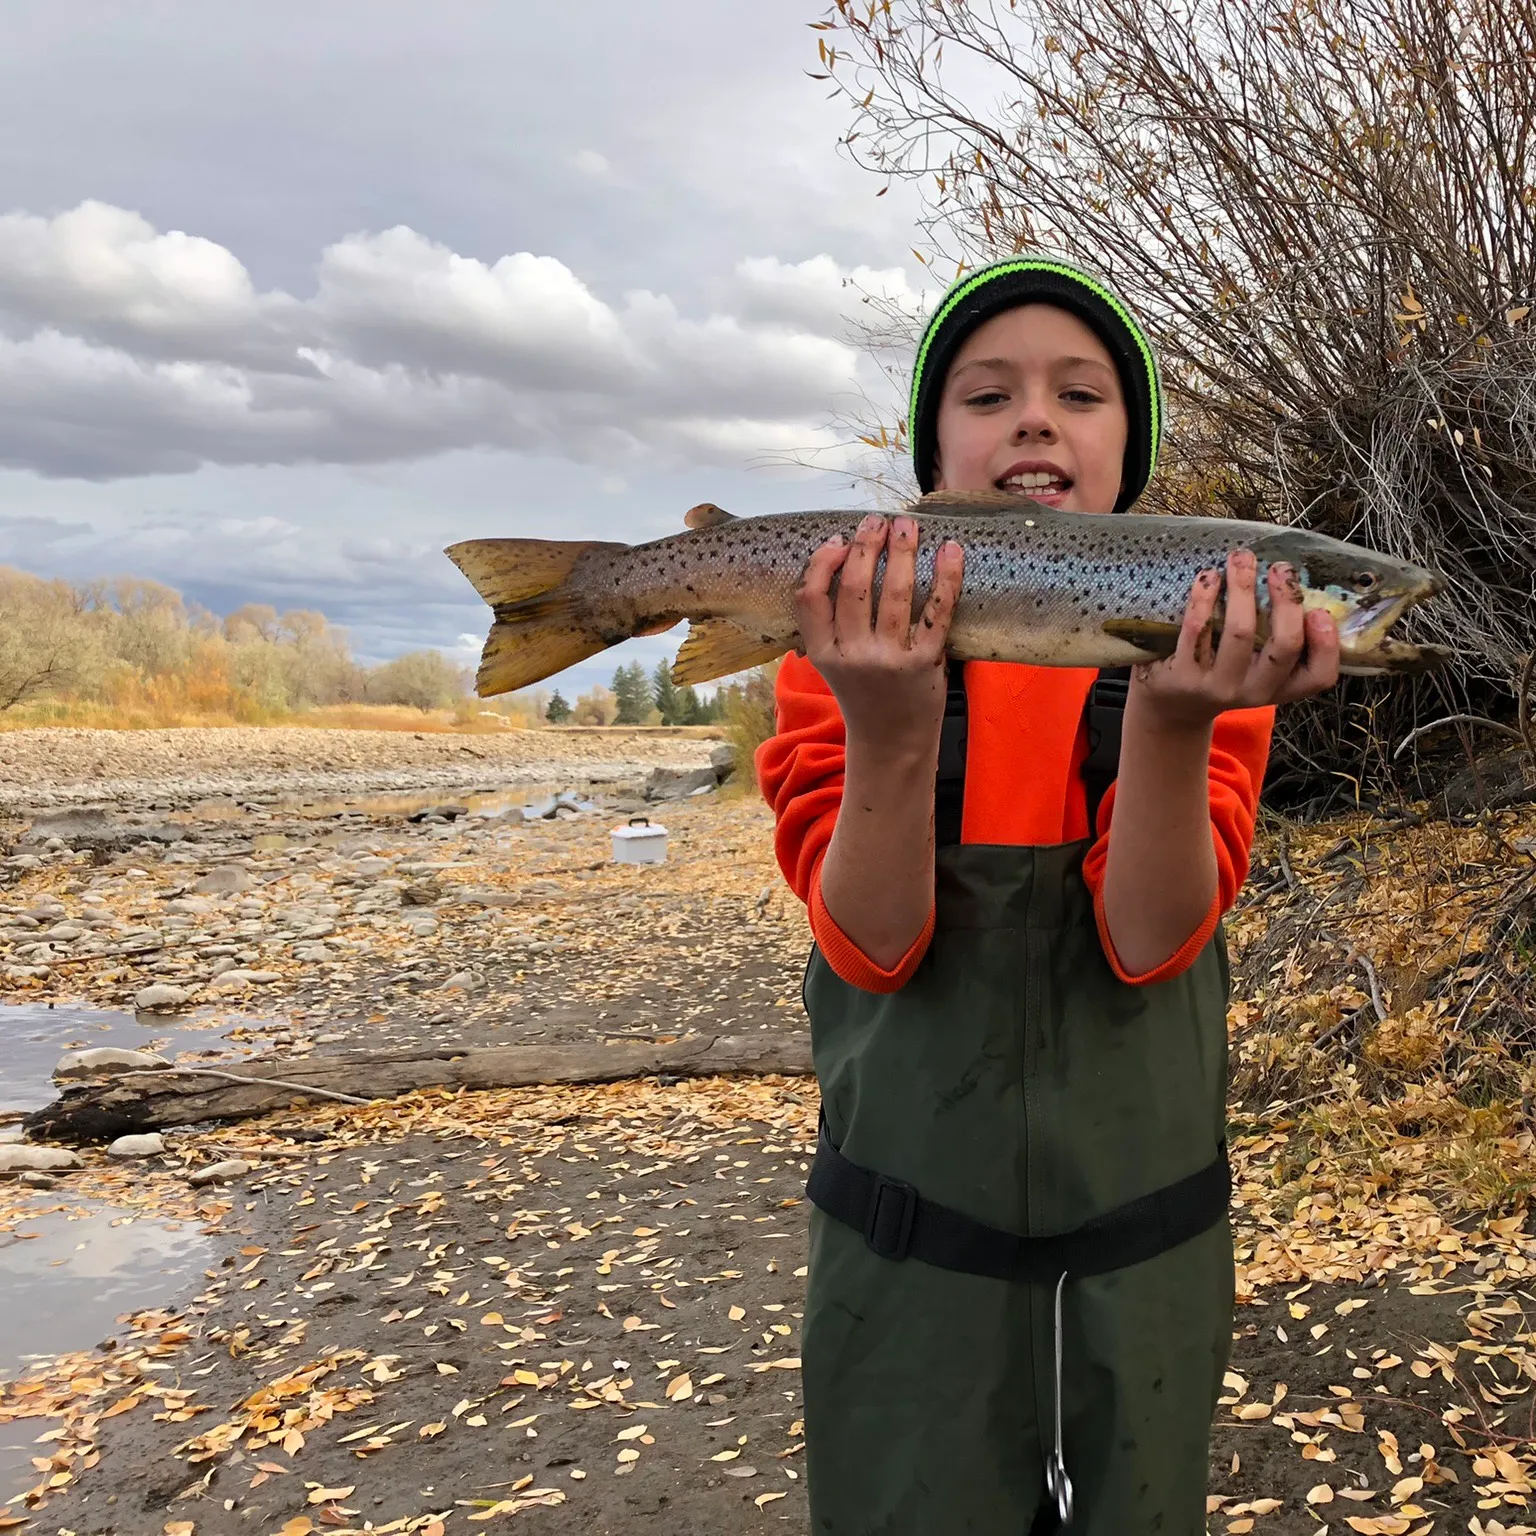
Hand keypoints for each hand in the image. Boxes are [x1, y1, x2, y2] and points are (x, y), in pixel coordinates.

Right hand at [794, 512, 964, 755]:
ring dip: (902, 551)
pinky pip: (937, 611)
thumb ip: (830, 626)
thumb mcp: (833, 664)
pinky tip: (950, 551)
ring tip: (907, 526)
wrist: (892, 742)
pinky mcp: (925, 663)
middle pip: (853, 587)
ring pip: (893, 592)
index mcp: (824, 654)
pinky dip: (945, 577)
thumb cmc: (864, 695)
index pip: (810, 598)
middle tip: (878, 520)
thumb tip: (843, 560)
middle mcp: (853, 655)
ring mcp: (889, 660)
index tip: (838, 539)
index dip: (821, 563)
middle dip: (866, 545)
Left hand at [1134, 548, 1340, 728]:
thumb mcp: (1256, 668)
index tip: (1320, 611)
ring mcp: (1218, 685)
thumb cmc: (1222, 673)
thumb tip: (1292, 581)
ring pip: (1240, 631)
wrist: (1172, 707)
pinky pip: (1198, 629)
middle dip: (1286, 601)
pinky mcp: (1184, 675)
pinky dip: (1205, 597)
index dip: (1327, 645)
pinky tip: (1209, 576)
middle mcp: (1254, 690)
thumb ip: (1277, 637)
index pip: (1319, 676)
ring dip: (1243, 587)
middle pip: (1284, 646)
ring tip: (1241, 558)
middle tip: (1281, 568)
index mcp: (1280, 687)